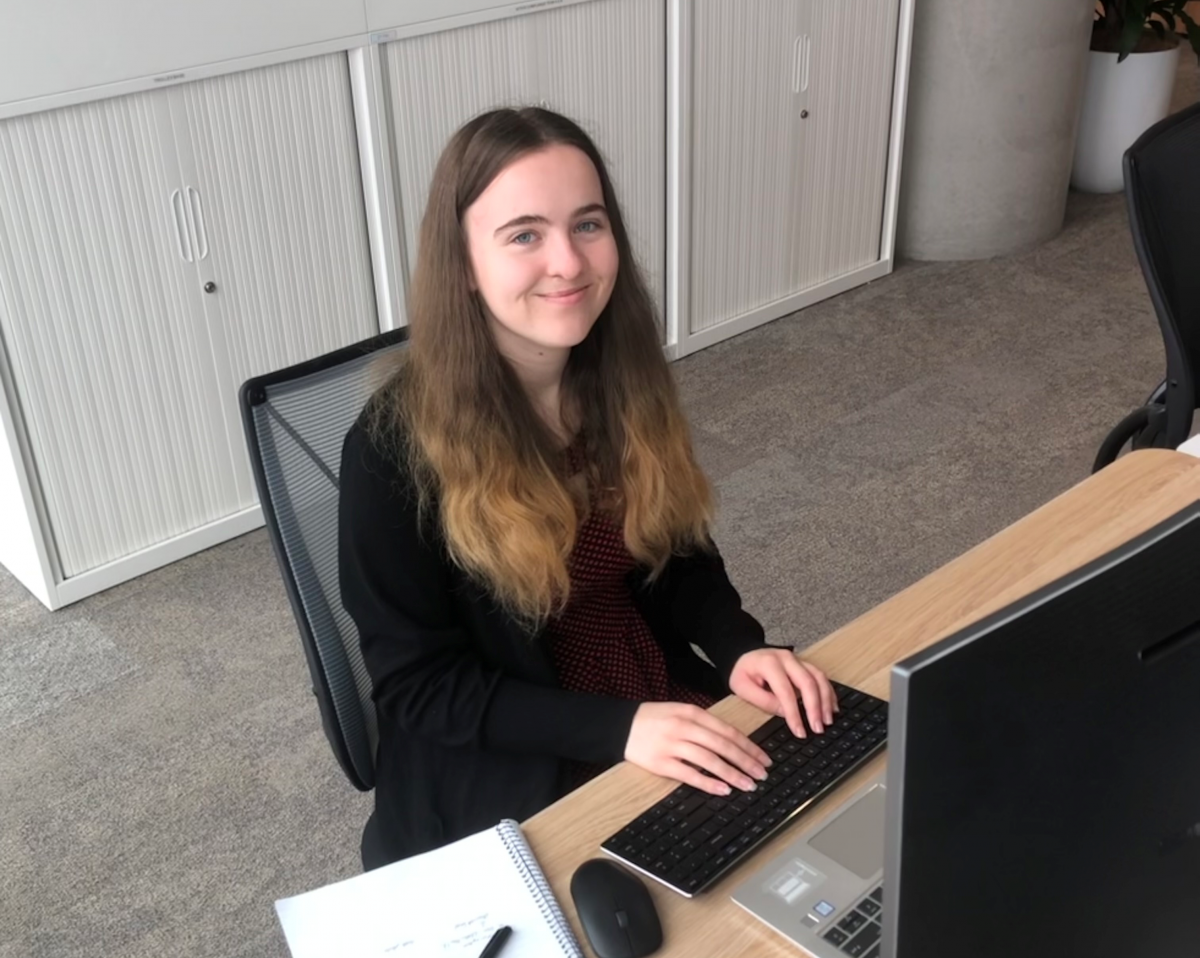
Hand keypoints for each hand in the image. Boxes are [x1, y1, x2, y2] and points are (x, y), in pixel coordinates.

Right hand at [623, 702, 771, 796]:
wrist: (621, 725)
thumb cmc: (654, 719)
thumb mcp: (680, 712)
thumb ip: (704, 725)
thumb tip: (733, 742)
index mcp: (692, 713)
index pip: (727, 731)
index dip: (749, 746)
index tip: (763, 758)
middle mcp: (684, 727)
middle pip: (723, 746)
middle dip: (746, 762)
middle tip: (762, 774)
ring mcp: (672, 745)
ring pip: (710, 761)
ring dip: (732, 774)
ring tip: (747, 785)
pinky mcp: (661, 762)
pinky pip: (689, 774)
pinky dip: (708, 783)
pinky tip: (723, 790)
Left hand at [728, 648, 836, 736]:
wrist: (743, 655)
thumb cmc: (742, 672)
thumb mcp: (741, 688)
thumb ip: (763, 700)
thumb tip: (786, 713)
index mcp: (769, 664)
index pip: (786, 691)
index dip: (794, 713)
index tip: (800, 732)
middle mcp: (786, 659)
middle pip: (808, 682)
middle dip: (815, 707)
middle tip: (818, 728)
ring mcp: (797, 659)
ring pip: (818, 678)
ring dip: (826, 700)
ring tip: (828, 720)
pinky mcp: (804, 664)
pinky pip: (821, 676)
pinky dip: (828, 692)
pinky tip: (832, 707)